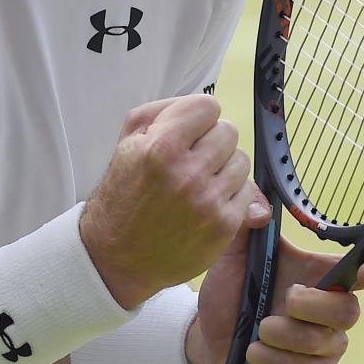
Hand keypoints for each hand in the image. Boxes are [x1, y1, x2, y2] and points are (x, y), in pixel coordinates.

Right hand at [80, 95, 257, 308]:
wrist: (117, 257)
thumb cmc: (122, 195)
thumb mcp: (127, 142)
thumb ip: (164, 111)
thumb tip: (206, 110)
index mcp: (161, 147)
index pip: (208, 106)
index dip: (197, 117)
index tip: (189, 131)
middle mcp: (188, 173)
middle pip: (228, 131)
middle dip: (210, 141)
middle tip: (192, 158)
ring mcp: (208, 201)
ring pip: (241, 160)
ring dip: (223, 166)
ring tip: (200, 180)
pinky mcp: (224, 226)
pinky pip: (247, 191)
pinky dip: (230, 193)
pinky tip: (207, 201)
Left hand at [189, 192, 363, 363]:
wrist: (206, 338)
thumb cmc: (229, 293)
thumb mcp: (230, 255)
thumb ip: (245, 225)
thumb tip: (263, 210)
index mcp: (316, 276)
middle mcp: (327, 310)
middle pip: (350, 310)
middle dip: (315, 306)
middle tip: (286, 300)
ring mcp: (322, 344)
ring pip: (328, 342)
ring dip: (287, 336)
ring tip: (258, 330)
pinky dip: (279, 361)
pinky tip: (256, 353)